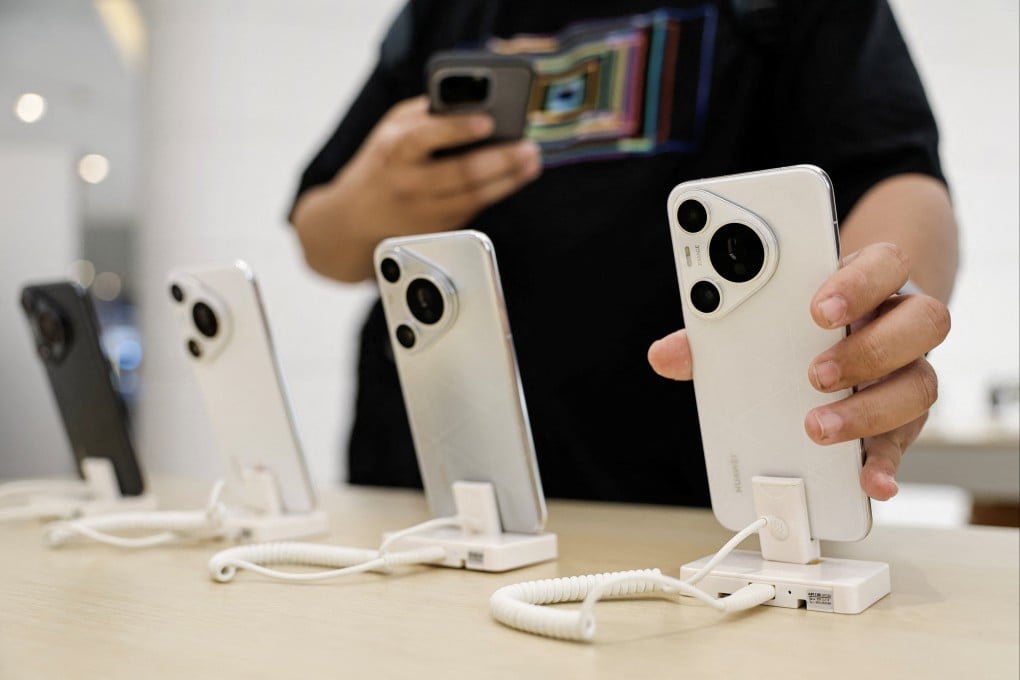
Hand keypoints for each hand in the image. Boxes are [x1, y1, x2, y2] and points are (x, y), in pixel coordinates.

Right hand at [336, 95, 540, 235]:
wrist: (354, 221)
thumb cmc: (382, 164)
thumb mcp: (391, 130)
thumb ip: (426, 115)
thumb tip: (473, 103)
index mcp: (394, 150)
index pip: (424, 137)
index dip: (457, 129)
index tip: (487, 120)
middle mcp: (409, 183)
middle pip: (461, 173)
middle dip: (500, 159)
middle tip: (528, 146)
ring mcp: (425, 211)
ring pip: (474, 196)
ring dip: (508, 178)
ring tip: (531, 161)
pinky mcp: (439, 230)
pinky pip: (474, 208)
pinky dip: (498, 191)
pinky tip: (517, 177)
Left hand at [648, 242, 950, 500]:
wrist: (844, 332)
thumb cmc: (798, 319)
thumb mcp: (765, 314)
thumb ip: (715, 332)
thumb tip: (664, 355)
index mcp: (867, 281)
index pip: (887, 263)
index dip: (859, 283)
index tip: (818, 309)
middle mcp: (899, 323)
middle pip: (922, 323)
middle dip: (867, 351)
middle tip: (813, 374)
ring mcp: (905, 371)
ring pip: (920, 385)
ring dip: (868, 410)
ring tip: (817, 427)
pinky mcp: (900, 420)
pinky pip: (905, 441)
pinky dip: (885, 463)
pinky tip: (867, 481)